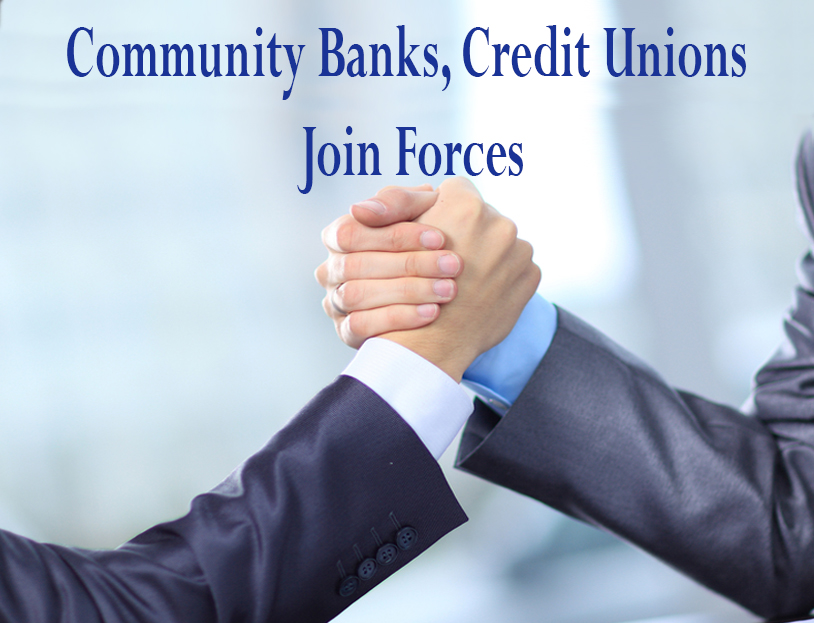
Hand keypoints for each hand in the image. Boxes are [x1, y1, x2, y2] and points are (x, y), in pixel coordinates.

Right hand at [315, 185, 463, 348]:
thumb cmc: (424, 241)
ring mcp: (335, 302)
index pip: (351, 233)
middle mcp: (331, 269)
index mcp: (339, 236)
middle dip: (409, 264)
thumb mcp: (418, 213)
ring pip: (357, 296)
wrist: (440, 288)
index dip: (394, 236)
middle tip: (452, 265)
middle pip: (355, 265)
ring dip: (407, 292)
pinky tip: (432, 312)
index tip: (439, 238)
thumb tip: (362, 209)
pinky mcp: (345, 331)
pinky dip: (398, 318)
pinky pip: (361, 326)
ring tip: (448, 290)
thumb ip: (397, 201)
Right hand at [382, 178, 539, 380]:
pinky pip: (517, 268)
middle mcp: (498, 222)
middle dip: (469, 233)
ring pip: (501, 242)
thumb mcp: (395, 237)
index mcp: (465, 206)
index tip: (434, 233)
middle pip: (482, 215)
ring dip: (488, 255)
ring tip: (465, 280)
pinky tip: (482, 293)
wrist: (431, 343)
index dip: (442, 209)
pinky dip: (503, 277)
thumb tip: (428, 187)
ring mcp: (518, 250)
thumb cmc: (407, 289)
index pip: (455, 189)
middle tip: (449, 260)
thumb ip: (407, 205)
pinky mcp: (530, 276)